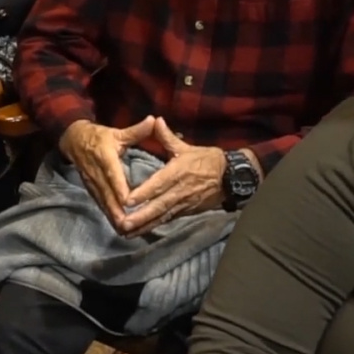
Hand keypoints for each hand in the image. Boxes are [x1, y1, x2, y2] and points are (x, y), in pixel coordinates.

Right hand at [59, 117, 156, 231]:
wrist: (73, 140)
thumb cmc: (99, 137)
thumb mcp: (117, 132)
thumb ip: (136, 131)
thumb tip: (153, 120)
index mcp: (105, 157)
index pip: (113, 175)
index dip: (119, 188)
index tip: (129, 201)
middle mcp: (97, 173)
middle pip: (107, 194)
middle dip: (117, 210)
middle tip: (129, 225)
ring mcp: (93, 183)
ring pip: (103, 202)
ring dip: (113, 217)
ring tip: (125, 230)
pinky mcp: (91, 189)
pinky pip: (101, 204)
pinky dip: (109, 215)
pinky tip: (118, 226)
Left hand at [118, 118, 227, 236]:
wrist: (231, 177)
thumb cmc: (207, 160)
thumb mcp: (187, 147)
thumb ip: (167, 137)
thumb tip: (155, 120)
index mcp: (177, 172)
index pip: (158, 184)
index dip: (143, 193)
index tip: (127, 201)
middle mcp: (179, 191)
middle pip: (158, 206)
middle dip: (140, 216)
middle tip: (123, 224)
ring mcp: (183, 204)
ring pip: (161, 217)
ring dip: (144, 226)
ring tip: (126, 233)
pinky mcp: (186, 211)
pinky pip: (168, 220)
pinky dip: (154, 226)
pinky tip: (140, 233)